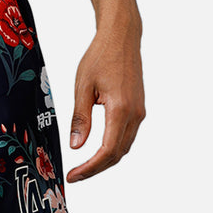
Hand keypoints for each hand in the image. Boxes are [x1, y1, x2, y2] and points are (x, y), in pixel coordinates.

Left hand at [66, 17, 144, 181]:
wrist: (121, 37)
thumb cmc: (101, 56)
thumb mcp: (82, 87)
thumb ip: (80, 118)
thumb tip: (76, 146)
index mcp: (120, 109)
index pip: (107, 151)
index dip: (90, 168)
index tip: (74, 176)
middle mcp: (134, 113)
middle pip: (117, 154)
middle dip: (95, 169)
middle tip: (75, 176)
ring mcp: (139, 112)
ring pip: (123, 148)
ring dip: (104, 161)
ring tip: (83, 167)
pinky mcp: (138, 109)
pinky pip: (126, 137)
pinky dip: (112, 149)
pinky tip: (96, 152)